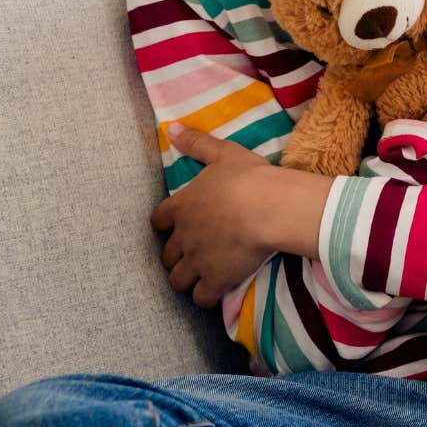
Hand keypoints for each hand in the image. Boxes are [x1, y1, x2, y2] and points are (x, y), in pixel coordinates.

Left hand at [151, 123, 282, 307]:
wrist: (267, 208)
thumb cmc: (247, 177)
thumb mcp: (222, 153)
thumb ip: (196, 143)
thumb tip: (171, 128)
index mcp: (182, 206)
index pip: (158, 221)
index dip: (164, 225)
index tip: (172, 227)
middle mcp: (183, 237)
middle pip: (167, 255)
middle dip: (175, 256)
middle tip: (191, 254)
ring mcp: (197, 261)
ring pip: (177, 280)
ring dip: (186, 279)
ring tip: (199, 277)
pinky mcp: (215, 280)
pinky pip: (200, 298)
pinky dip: (204, 296)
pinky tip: (214, 292)